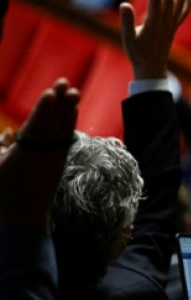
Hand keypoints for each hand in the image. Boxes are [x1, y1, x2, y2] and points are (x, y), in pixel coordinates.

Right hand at [0, 78, 80, 229]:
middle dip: (59, 102)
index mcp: (25, 154)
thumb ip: (1, 147)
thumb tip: (8, 132)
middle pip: (53, 123)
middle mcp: (43, 154)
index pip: (36, 126)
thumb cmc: (3, 191)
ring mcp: (54, 157)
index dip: (44, 109)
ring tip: (75, 91)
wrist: (23, 217)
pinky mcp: (60, 161)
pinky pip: (66, 137)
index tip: (50, 92)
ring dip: (68, 109)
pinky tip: (73, 111)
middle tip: (66, 82)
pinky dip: (70, 123)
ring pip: (63, 128)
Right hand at [120, 0, 190, 79]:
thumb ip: (126, 21)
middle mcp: (165, 22)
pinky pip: (183, 12)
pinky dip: (188, 1)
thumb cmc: (137, 53)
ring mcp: (171, 24)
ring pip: (178, 3)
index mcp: (153, 23)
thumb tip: (125, 4)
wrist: (152, 68)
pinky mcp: (174, 27)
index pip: (156, 0)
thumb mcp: (127, 38)